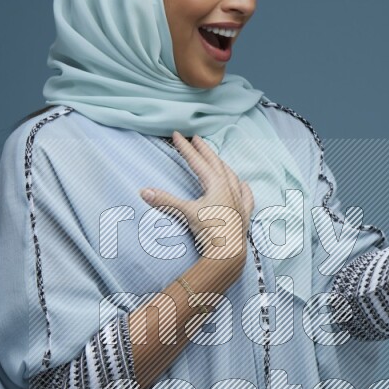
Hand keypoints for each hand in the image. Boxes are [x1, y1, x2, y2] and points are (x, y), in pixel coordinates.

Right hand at [140, 131, 254, 273]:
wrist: (228, 252)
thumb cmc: (209, 231)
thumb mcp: (185, 213)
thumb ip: (165, 201)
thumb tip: (143, 191)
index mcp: (216, 184)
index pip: (197, 161)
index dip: (185, 148)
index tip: (177, 135)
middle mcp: (230, 188)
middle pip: (216, 163)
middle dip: (204, 150)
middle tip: (196, 139)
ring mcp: (239, 200)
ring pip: (231, 175)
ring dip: (221, 164)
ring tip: (215, 158)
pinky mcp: (244, 214)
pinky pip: (246, 195)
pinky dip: (243, 187)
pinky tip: (243, 184)